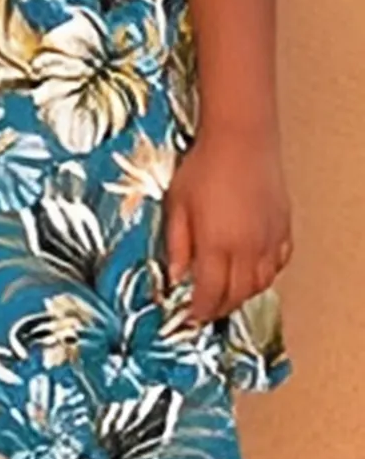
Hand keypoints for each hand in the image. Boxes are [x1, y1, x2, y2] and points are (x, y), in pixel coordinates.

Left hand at [166, 134, 293, 323]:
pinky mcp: (283, 228)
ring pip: (261, 283)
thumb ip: (177, 244)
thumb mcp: (176, 205)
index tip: (190, 318)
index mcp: (218, 245)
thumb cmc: (203, 167)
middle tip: (206, 311)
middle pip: (238, 294)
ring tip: (226, 293)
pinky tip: (252, 271)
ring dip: (243, 294)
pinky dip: (265, 275)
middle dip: (220, 308)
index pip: (211, 293)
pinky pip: (278, 264)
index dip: (200, 311)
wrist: (241, 140)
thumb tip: (175, 276)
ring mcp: (269, 240)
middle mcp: (248, 249)